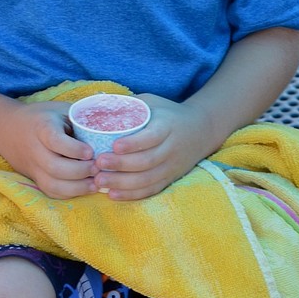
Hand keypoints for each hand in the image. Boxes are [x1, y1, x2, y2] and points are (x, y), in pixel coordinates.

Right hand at [0, 101, 95, 198]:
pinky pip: (51, 192)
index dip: (74, 149)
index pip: (55, 141)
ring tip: (96, 183)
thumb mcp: (59, 109)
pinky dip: (69, 194)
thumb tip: (111, 126)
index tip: (90, 152)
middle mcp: (35, 149)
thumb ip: (79, 117)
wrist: (7, 129)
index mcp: (41, 127)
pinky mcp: (34, 178)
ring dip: (77, 187)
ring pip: (52, 184)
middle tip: (99, 168)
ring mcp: (33, 167)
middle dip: (80, 171)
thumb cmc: (42, 117)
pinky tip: (85, 188)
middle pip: (55, 167)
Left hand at [91, 96, 210, 200]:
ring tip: (99, 181)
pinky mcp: (169, 179)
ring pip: (147, 179)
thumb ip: (130, 105)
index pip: (152, 137)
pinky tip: (112, 194)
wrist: (202, 130)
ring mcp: (171, 166)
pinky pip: (150, 190)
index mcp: (167, 126)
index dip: (134, 143)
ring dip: (122, 183)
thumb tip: (96, 106)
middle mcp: (171, 148)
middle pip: (147, 161)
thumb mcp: (153, 102)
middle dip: (121, 165)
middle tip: (98, 164)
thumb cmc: (168, 114)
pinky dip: (132, 195)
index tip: (114, 146)